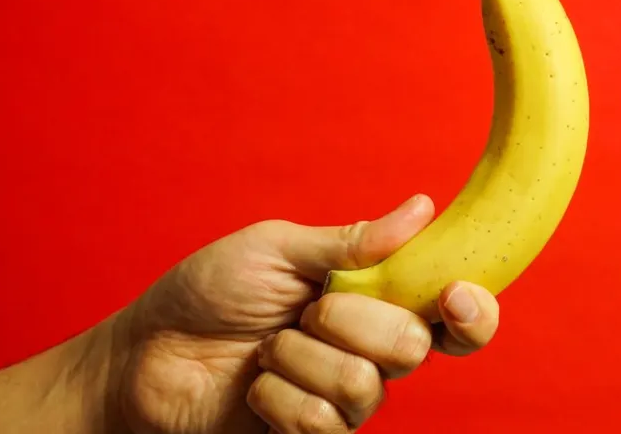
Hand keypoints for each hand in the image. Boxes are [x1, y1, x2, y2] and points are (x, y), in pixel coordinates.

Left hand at [115, 194, 498, 433]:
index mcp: (374, 298)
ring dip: (299, 357)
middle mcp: (370, 350)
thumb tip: (422, 209)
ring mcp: (342, 397)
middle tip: (304, 310)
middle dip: (351, 321)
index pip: (452, 316)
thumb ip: (350, 241)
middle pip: (412, 346)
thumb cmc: (210, 291)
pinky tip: (255, 386)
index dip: (472, 310)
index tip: (454, 295)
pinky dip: (277, 395)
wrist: (148, 351)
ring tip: (266, 349)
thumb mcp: (276, 249)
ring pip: (364, 384)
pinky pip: (323, 422)